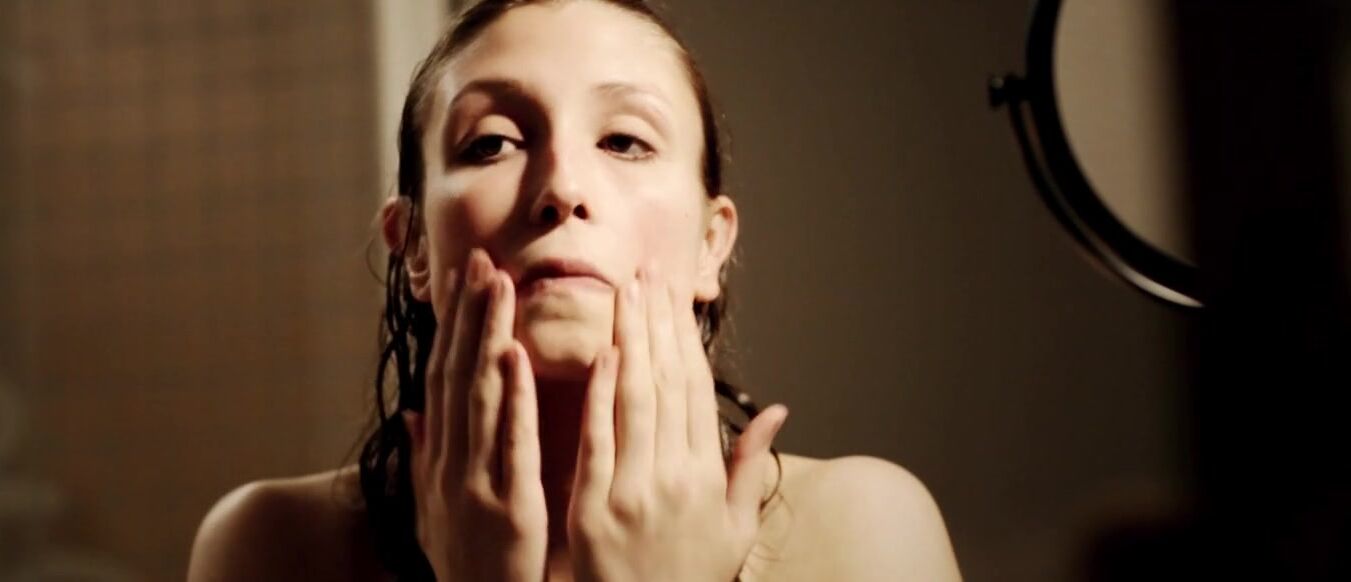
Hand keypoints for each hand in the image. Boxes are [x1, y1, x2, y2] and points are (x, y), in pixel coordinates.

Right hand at [401, 249, 547, 581]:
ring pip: (478, 396)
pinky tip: (514, 355)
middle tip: (482, 259)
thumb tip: (412, 416)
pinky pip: (508, 442)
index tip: (464, 280)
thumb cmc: (469, 567)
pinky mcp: (506, 505)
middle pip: (457, 374)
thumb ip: (425, 462)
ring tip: (498, 285)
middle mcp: (449, 464)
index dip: (453, 326)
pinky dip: (509, 397)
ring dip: (487, 335)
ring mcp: (474, 483)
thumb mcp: (435, 512)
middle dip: (469, 314)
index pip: (444, 378)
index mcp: (440, 462)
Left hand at [566, 265, 788, 581]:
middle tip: (647, 272)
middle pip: (668, 382)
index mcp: (708, 476)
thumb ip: (750, 466)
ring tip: (625, 292)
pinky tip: (602, 353)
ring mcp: (635, 491)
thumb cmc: (688, 580)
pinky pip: (600, 441)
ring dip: (631, 340)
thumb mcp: (735, 529)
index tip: (674, 297)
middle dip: (657, 322)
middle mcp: (676, 476)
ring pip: (636, 400)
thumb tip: (778, 411)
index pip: (697, 390)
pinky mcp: (595, 510)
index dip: (686, 338)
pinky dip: (601, 395)